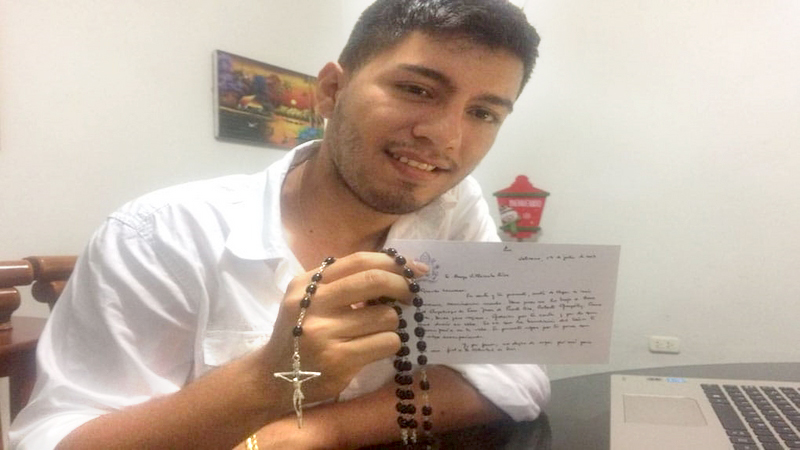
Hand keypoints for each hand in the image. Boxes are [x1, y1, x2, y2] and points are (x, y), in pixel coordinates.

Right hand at [261, 251, 426, 405]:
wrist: (273, 378)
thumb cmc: (300, 334)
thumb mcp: (307, 300)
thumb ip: (341, 282)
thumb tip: (397, 270)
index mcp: (305, 284)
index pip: (358, 261)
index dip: (392, 262)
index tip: (414, 268)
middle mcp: (312, 304)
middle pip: (374, 281)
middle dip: (402, 286)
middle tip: (411, 295)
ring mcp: (325, 333)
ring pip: (386, 316)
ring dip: (392, 323)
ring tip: (377, 330)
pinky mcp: (339, 360)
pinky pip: (386, 342)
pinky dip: (390, 343)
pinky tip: (375, 347)